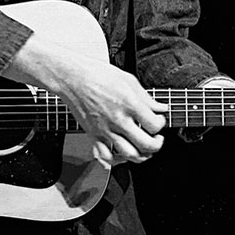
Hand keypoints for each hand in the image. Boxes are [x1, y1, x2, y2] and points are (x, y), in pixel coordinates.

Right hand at [5, 35, 167, 167]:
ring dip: (141, 155)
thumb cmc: (98, 75)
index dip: (161, 124)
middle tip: (157, 138)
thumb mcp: (129, 80)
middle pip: (146, 145)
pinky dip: (117, 160)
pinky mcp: (94, 135)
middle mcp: (118, 120)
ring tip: (143, 147)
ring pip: (129, 155)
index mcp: (129, 104)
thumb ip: (147, 98)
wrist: (73, 78)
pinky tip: (123, 152)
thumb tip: (160, 108)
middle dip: (157, 144)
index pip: (155, 125)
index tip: (158, 119)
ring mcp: (105, 130)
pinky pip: (107, 157)